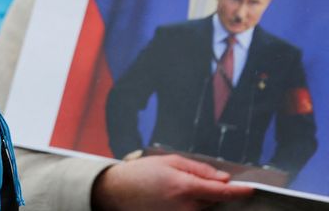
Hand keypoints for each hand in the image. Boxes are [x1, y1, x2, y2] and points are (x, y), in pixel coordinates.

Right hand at [92, 154, 253, 210]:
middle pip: (213, 201)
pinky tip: (171, 199)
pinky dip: (189, 207)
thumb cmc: (141, 174)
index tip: (250, 189)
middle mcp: (186, 208)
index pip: (222, 192)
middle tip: (188, 180)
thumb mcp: (170, 161)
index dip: (240, 191)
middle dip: (210, 190)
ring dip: (199, 200)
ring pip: (203, 209)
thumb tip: (223, 178)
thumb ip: (200, 169)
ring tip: (174, 190)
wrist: (117, 192)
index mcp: (185, 188)